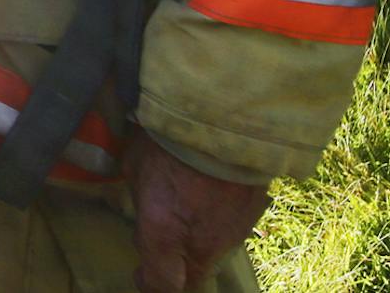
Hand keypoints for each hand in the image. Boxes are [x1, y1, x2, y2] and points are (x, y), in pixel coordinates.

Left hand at [127, 130, 269, 291]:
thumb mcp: (135, 166)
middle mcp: (203, 243)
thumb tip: (146, 216)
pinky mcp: (255, 214)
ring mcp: (233, 232)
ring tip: (190, 205)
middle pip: (193, 276)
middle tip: (166, 244)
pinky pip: (232, 227)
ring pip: (214, 251)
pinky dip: (221, 217)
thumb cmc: (166, 136)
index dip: (148, 282)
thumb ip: (141, 201)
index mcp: (164, 233)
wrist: (222, 114)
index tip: (140, 272)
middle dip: (178, 267)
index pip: (161, 284)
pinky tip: (213, 191)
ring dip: (200, 239)